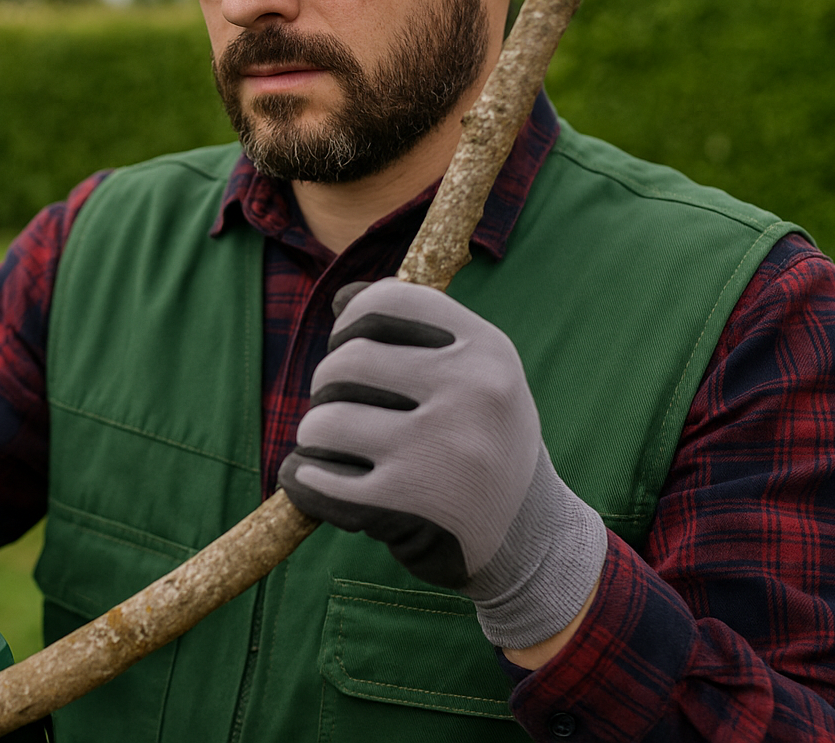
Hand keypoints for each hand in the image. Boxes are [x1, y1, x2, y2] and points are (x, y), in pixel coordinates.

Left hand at [278, 278, 605, 649]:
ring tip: (335, 450)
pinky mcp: (406, 503)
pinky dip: (304, 479)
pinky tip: (315, 480)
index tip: (351, 349)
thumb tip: (341, 298)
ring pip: (324, 421)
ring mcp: (438, 449)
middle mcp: (469, 392)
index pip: (386, 302)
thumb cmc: (485, 442)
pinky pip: (317, 478)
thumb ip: (415, 336)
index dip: (351, 324)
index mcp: (486, 350)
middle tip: (341, 411)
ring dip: (314, 437)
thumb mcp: (476, 377)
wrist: (530, 537)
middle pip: (345, 362)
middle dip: (327, 388)